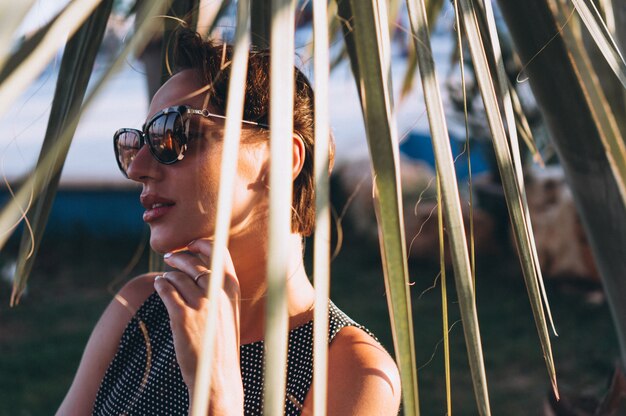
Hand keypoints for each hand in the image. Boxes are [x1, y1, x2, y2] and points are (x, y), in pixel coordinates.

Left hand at [154, 239, 242, 412]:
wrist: (218, 374)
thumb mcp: (230, 312)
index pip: (219, 254)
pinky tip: (159, 285)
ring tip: (165, 277)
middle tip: (169, 257)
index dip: (203, 244)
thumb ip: (220, 290)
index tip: (191, 244)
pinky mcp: (182, 316)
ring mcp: (201, 304)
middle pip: (194, 262)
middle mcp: (218, 293)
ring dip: (168, 274)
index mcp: (232, 289)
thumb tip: (200, 269)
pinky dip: (160, 284)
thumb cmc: (222, 343)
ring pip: (177, 276)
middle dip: (179, 257)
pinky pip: (166, 290)